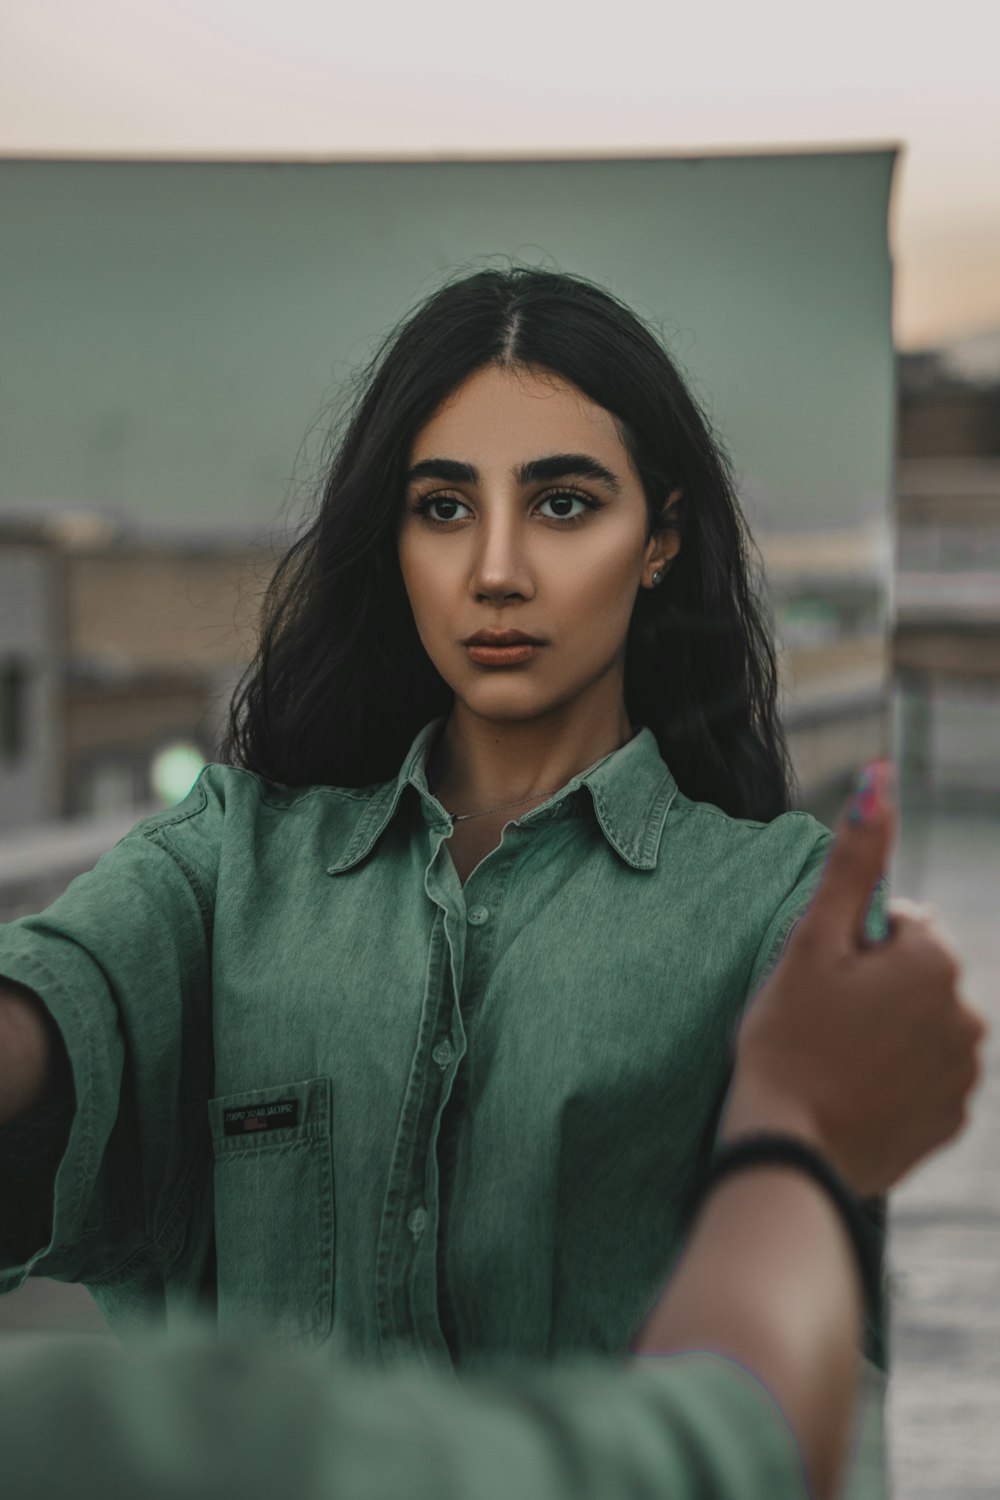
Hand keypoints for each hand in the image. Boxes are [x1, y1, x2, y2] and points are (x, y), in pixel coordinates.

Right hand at [720, 761, 987, 1196]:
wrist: (791, 1152)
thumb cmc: (788, 1039)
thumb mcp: (812, 942)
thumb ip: (855, 859)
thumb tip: (882, 778)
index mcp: (935, 963)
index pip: (904, 923)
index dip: (856, 944)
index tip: (824, 979)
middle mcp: (967, 1015)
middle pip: (918, 974)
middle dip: (878, 985)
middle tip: (823, 1019)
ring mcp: (963, 1073)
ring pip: (923, 1024)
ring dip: (888, 1030)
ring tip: (834, 1057)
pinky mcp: (951, 1120)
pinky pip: (926, 1077)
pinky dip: (896, 1078)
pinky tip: (853, 1091)